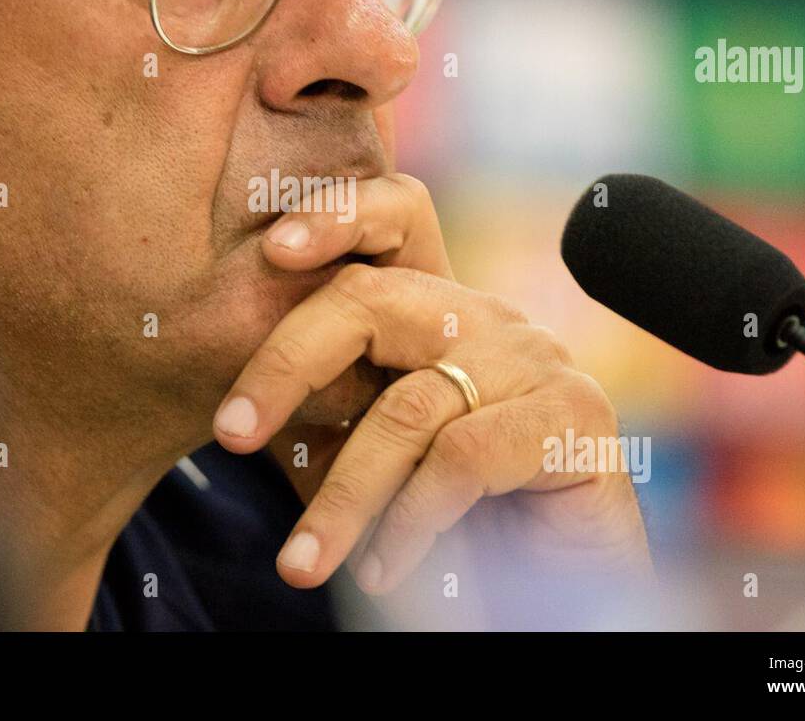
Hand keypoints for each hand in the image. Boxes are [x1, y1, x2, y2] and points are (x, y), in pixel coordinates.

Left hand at [214, 174, 651, 596]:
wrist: (552, 586)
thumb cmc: (447, 520)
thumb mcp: (366, 455)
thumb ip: (322, 411)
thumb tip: (230, 407)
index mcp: (436, 313)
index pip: (391, 223)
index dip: (334, 217)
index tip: (271, 250)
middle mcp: (486, 319)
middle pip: (373, 299)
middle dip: (288, 362)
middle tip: (230, 433)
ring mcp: (535, 360)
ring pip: (406, 407)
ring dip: (344, 497)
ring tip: (302, 563)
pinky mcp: (574, 413)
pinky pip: (461, 456)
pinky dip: (409, 521)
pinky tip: (387, 567)